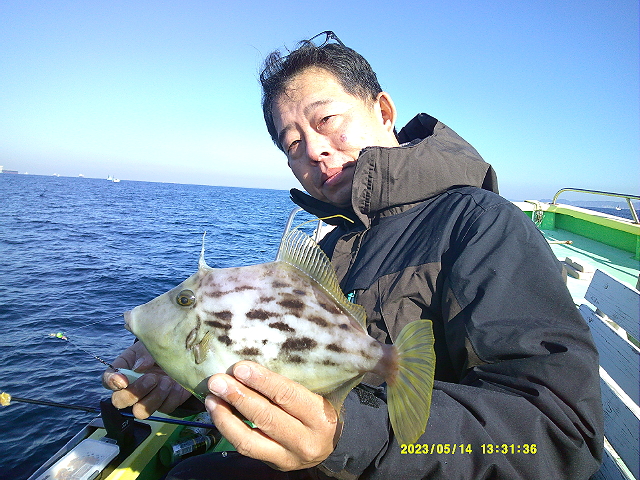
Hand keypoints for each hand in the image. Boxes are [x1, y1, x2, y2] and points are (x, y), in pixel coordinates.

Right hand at [102, 342, 190, 418]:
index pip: (107, 381)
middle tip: (151, 378)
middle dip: (135, 392)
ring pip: (141, 412)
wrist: (181, 353)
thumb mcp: (150, 345)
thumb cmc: (159, 349)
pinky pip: (165, 408)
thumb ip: (143, 354)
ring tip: (166, 381)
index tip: (123, 380)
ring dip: (155, 396)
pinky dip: (171, 396)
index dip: (112, 382)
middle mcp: (132, 389)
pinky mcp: (165, 404)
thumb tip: (140, 367)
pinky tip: (175, 385)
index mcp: (123, 371)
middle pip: (119, 402)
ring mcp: (148, 399)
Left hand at [205, 361, 340, 470]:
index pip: (287, 395)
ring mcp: (288, 457)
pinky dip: (228, 429)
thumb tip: (250, 366)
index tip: (241, 367)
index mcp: (320, 416)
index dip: (262, 381)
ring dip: (226, 416)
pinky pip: (246, 448)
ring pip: (250, 440)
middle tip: (218, 380)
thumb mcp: (315, 393)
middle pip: (266, 417)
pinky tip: (218, 412)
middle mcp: (305, 440)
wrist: (334, 443)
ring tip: (211, 397)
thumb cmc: (320, 409)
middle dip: (238, 396)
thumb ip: (288, 384)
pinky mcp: (274, 464)